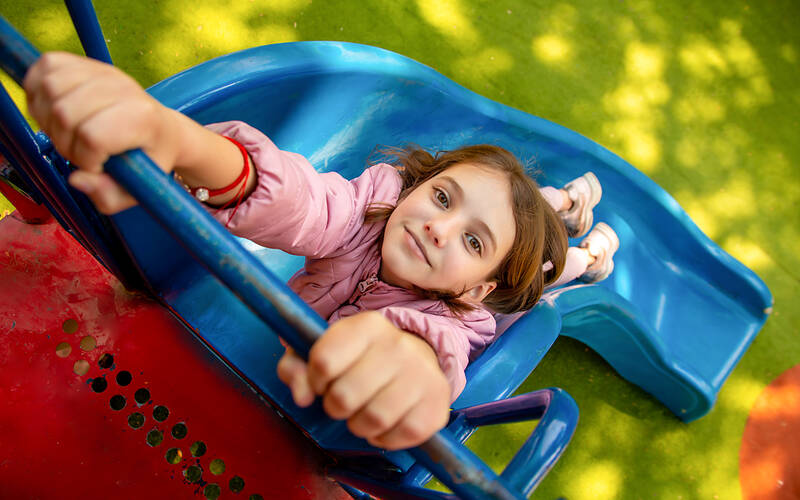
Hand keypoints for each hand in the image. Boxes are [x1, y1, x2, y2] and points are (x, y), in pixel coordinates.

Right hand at [23, 52, 179, 212]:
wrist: (161, 129)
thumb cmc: (148, 160)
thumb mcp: (138, 189)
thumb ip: (109, 196)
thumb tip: (77, 180)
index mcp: (143, 119)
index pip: (92, 136)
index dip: (85, 159)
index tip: (97, 165)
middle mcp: (124, 88)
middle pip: (65, 113)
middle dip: (64, 141)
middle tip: (80, 150)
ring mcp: (105, 71)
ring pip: (50, 88)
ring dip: (48, 118)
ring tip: (68, 132)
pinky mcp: (86, 62)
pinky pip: (46, 68)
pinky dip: (39, 91)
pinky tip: (54, 110)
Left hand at [277, 311, 450, 449]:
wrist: (417, 359)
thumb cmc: (361, 359)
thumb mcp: (325, 351)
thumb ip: (297, 367)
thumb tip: (301, 396)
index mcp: (367, 326)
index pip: (323, 361)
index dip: (315, 380)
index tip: (323, 381)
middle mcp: (398, 344)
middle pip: (345, 396)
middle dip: (335, 406)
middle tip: (343, 401)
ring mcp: (422, 374)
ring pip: (373, 419)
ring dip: (359, 426)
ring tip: (362, 413)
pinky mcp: (437, 404)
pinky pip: (400, 436)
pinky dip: (384, 438)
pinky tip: (385, 424)